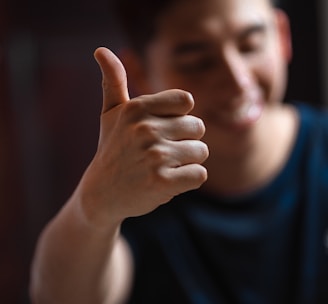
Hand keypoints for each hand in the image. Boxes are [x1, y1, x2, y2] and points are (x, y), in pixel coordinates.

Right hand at [78, 47, 208, 226]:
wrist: (102, 194)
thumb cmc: (113, 149)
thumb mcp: (110, 114)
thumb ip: (113, 81)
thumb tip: (101, 49)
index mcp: (137, 108)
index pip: (187, 101)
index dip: (180, 118)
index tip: (162, 129)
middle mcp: (145, 128)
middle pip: (198, 127)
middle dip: (185, 142)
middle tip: (160, 153)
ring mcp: (154, 156)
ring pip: (201, 152)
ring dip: (187, 162)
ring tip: (162, 168)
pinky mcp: (162, 182)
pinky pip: (199, 175)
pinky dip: (189, 180)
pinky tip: (168, 182)